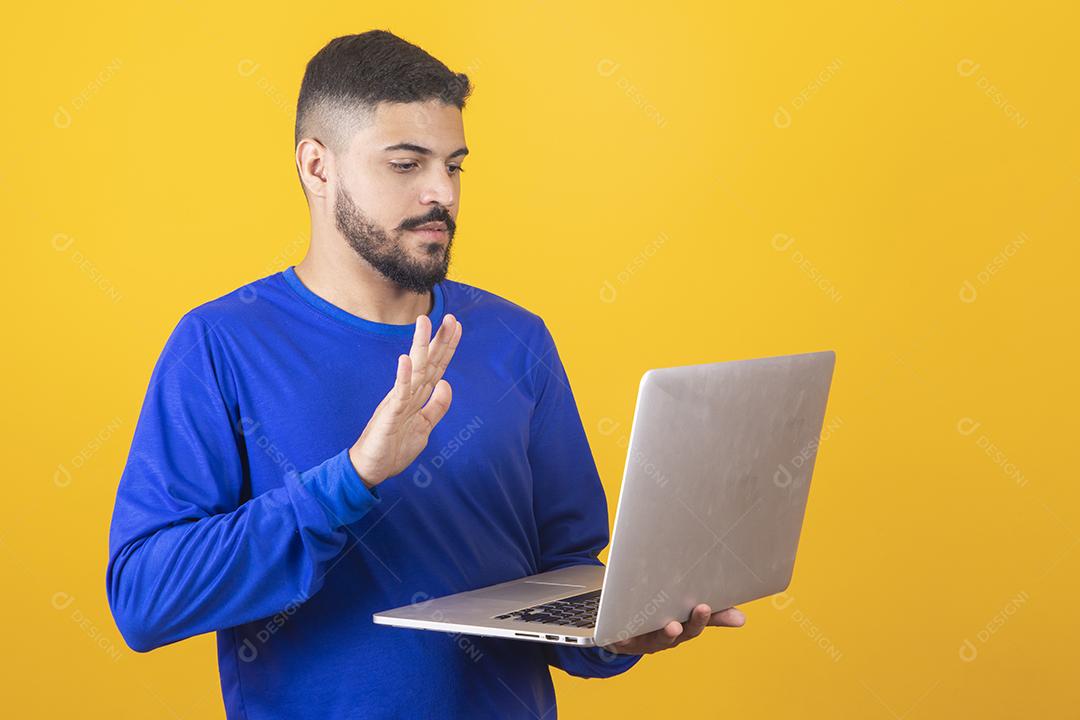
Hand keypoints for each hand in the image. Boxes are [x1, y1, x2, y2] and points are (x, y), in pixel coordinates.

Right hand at [349, 313, 461, 487]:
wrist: (371, 468)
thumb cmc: (393, 447)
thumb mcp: (424, 427)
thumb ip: (436, 406)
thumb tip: (447, 384)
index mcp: (416, 396)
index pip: (435, 367)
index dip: (446, 347)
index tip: (456, 326)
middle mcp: (407, 393)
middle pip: (426, 362)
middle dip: (439, 340)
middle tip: (449, 316)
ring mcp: (397, 402)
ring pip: (413, 370)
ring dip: (419, 346)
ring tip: (424, 323)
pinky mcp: (389, 415)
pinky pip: (398, 394)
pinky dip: (403, 376)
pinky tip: (405, 359)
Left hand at [601, 604, 745, 654]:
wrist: (619, 632)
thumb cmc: (657, 621)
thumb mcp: (683, 617)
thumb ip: (709, 616)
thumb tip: (742, 619)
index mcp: (681, 628)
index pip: (698, 623)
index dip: (709, 617)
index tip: (717, 608)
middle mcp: (666, 637)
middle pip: (683, 632)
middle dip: (693, 622)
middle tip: (702, 609)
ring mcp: (645, 640)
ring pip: (658, 638)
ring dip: (666, 633)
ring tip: (672, 625)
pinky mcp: (623, 640)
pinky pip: (624, 638)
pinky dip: (626, 634)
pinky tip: (626, 628)